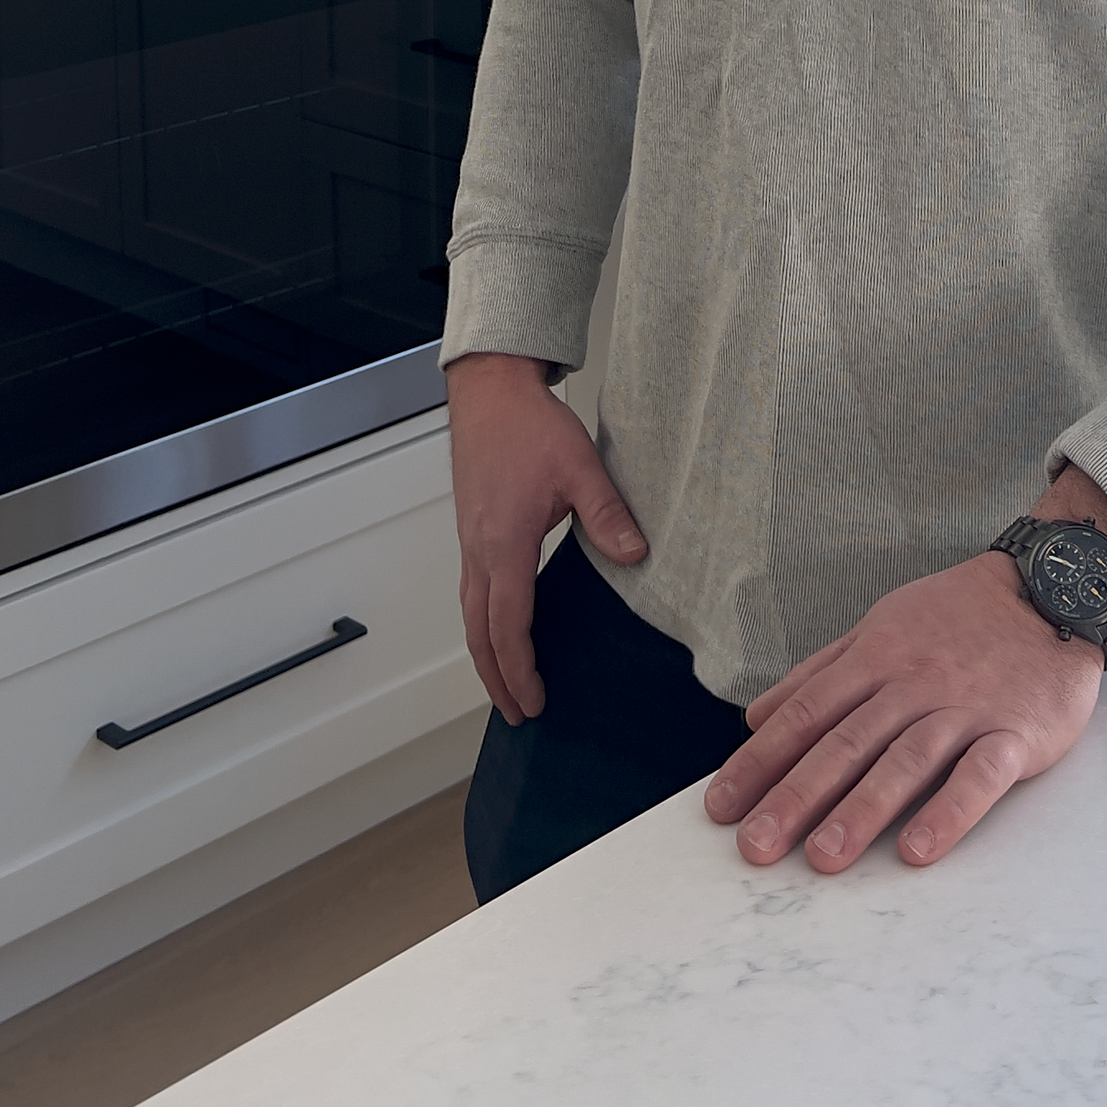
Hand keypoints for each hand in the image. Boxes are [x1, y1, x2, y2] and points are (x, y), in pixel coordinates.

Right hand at [446, 351, 644, 722]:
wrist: (491, 393)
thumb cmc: (528, 427)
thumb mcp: (579, 468)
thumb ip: (607, 515)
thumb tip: (636, 556)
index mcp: (504, 546)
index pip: (506, 627)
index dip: (519, 670)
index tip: (535, 700)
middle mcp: (479, 553)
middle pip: (477, 634)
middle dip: (495, 679)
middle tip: (517, 713)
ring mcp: (470, 544)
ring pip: (470, 615)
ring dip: (486, 655)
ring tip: (507, 685)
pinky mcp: (472, 533)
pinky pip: (473, 592)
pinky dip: (484, 624)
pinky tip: (503, 628)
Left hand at [703, 552, 1103, 874]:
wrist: (1049, 589)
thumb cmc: (957, 617)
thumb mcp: (880, 627)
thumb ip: (817, 673)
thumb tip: (755, 717)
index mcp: (876, 658)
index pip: (807, 714)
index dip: (761, 761)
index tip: (720, 808)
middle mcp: (913, 683)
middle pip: (847, 743)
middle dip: (796, 796)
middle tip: (756, 847)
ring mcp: (965, 708)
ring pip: (906, 760)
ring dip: (863, 809)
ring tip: (823, 858)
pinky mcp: (1016, 732)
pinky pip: (980, 774)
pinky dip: (949, 811)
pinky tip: (918, 850)